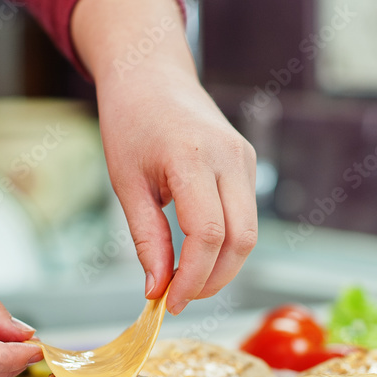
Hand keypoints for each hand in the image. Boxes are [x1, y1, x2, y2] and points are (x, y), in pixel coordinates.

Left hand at [98, 65, 257, 314]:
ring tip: (186, 280)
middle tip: (180, 299)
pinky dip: (226, 243)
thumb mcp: (127, 183)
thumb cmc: (130, 122)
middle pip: (241, 240)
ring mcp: (244, 158)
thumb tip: (157, 289)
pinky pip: (246, 215)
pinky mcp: (247, 162)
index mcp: (192, 157)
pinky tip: (197, 253)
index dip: (192, 276)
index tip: (168, 302)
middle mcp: (229, 157)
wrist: (150, 74)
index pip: (207, 233)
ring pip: (250, 232)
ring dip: (223, 265)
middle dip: (214, 280)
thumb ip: (146, 238)